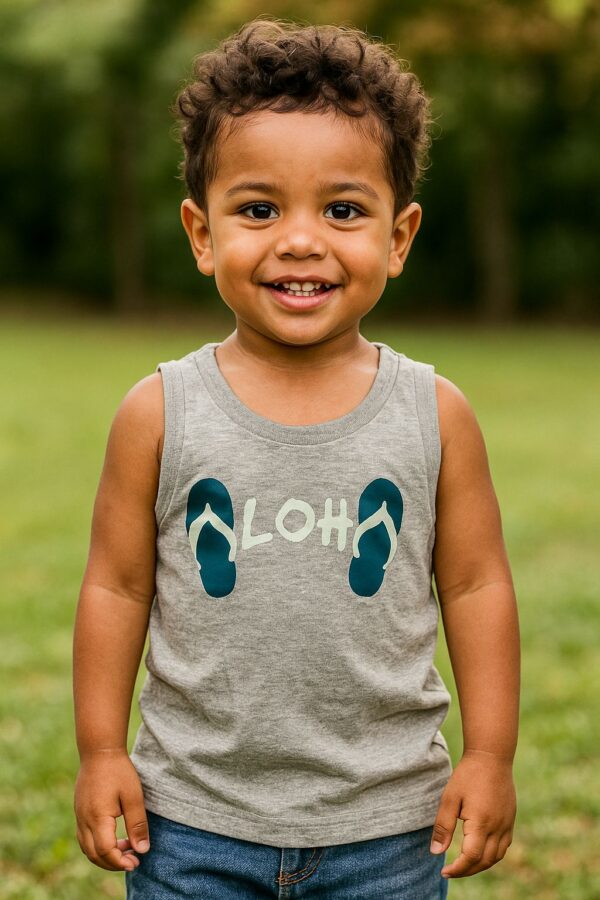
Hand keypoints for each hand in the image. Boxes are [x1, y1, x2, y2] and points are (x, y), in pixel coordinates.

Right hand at [74, 749, 149, 871]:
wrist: (99, 750)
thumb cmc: (119, 771)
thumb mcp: (133, 797)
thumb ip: (137, 824)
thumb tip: (142, 850)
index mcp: (97, 817)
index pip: (106, 851)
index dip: (120, 862)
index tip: (136, 862)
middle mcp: (84, 820)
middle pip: (94, 855)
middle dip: (113, 863)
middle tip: (133, 861)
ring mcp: (79, 816)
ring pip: (87, 848)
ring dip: (105, 856)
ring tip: (126, 850)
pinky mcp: (79, 812)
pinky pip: (84, 838)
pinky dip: (97, 846)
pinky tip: (114, 839)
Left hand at [430, 749, 515, 878]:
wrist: (491, 756)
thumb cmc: (468, 775)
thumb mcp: (450, 798)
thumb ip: (443, 827)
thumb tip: (436, 853)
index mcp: (481, 823)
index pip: (471, 858)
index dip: (458, 869)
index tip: (444, 871)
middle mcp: (498, 827)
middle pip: (485, 862)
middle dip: (467, 870)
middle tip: (451, 870)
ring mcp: (507, 824)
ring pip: (496, 857)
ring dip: (480, 865)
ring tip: (464, 864)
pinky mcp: (510, 819)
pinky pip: (503, 846)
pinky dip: (492, 855)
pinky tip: (480, 851)